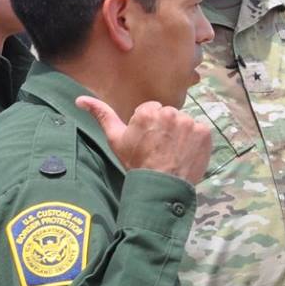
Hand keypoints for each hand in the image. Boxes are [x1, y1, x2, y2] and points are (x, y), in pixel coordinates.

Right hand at [77, 96, 211, 183]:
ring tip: (173, 152)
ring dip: (181, 134)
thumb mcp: (115, 139)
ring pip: (184, 123)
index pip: (152, 110)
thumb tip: (79, 99)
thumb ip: (101, 115)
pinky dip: (195, 141)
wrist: (160, 187)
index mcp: (148, 111)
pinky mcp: (204, 133)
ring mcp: (190, 123)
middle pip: (169, 115)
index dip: (149, 126)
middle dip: (166, 128)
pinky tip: (186, 154)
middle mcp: (170, 113)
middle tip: (160, 148)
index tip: (148, 141)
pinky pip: (200, 131)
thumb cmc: (136, 163)